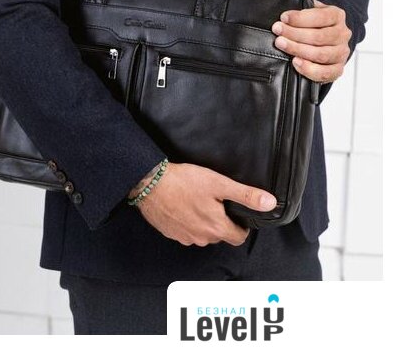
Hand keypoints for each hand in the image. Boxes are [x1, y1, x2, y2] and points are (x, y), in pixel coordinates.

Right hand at [132, 162, 276, 246]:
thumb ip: (245, 195)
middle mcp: (201, 238)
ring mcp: (185, 238)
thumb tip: (269, 203)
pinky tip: (184, 206)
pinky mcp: (171, 233)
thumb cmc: (183, 182)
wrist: (151, 184)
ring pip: (203, 234)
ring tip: (198, 201)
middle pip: (220, 235)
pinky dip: (188, 222)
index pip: (239, 238)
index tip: (237, 213)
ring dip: (204, 222)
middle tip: (216, 201)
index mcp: (216, 227)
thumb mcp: (219, 183)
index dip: (242, 225)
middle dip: (222, 221)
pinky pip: (186, 232)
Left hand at [272, 0, 351, 82]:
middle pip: (319, 37)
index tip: (283, 17)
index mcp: (337, 15)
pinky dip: (310, 69)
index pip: (321, 17)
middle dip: (295, 34)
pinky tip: (295, 63)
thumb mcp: (306, 3)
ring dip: (299, 50)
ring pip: (321, 54)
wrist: (321, 40)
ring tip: (281, 44)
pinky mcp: (337, 69)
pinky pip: (326, 73)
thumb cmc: (311, 20)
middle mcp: (342, 34)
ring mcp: (341, 53)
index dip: (301, 18)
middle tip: (277, 31)